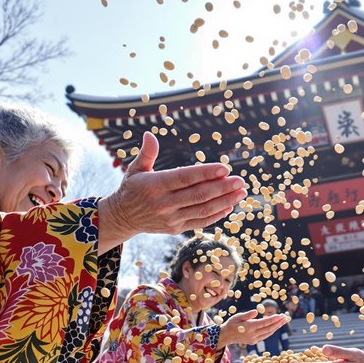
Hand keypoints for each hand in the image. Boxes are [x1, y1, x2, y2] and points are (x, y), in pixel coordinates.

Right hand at [97, 132, 247, 251]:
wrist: (122, 217)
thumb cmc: (132, 188)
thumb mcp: (135, 169)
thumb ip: (146, 152)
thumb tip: (149, 134)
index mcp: (155, 185)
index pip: (185, 178)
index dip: (206, 173)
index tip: (225, 168)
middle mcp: (164, 203)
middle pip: (198, 195)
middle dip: (222, 188)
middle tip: (240, 180)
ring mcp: (171, 218)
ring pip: (202, 210)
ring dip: (225, 201)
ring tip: (241, 192)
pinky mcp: (176, 228)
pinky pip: (200, 222)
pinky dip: (216, 215)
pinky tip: (230, 205)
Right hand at [218, 311, 290, 348]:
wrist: (226, 336)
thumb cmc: (231, 323)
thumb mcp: (237, 316)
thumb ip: (247, 315)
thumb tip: (256, 311)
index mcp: (249, 327)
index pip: (264, 323)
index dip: (273, 319)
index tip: (281, 315)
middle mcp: (252, 335)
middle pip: (269, 328)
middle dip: (278, 323)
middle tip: (286, 317)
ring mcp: (254, 339)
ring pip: (269, 333)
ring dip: (277, 327)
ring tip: (284, 321)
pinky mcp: (254, 341)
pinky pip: (265, 335)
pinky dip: (272, 330)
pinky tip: (276, 326)